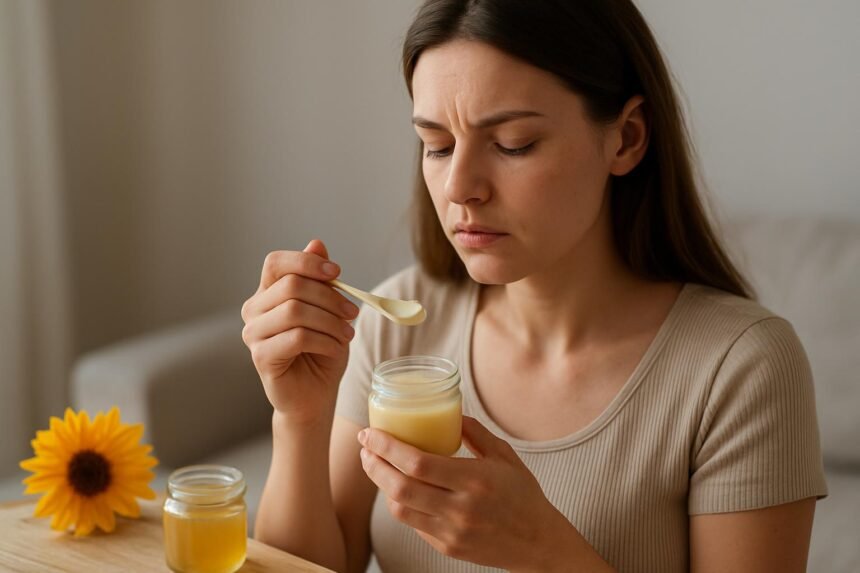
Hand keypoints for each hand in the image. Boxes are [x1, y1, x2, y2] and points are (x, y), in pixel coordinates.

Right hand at [241, 239, 359, 426]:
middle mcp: (253, 310)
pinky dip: (324, 340)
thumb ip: (320, 280)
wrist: (315, 395)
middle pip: (291, 286)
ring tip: (347, 334)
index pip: (275, 262)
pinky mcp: (261, 357)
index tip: (337, 273)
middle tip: (353, 313)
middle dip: (330, 297)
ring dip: (330, 321)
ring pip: (295, 311)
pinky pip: (297, 337)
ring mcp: (253, 334)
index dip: (307, 262)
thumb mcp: (328, 310)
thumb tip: (317, 243)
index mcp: (266, 293)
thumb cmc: (320, 351)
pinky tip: (335, 349)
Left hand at [357, 416, 581, 570]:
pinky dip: (401, 503)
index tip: (371, 433)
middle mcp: (461, 509)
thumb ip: (476, 432)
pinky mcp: (448, 548)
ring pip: (400, 509)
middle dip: (374, 464)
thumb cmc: (522, 493)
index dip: (387, 447)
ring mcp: (452, 532)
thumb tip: (449, 412)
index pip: (418, 463)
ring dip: (382, 485)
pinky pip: (414, 523)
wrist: (538, 542)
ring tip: (376, 465)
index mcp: (475, 480)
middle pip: (400, 487)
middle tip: (365, 447)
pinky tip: (398, 486)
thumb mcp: (505, 456)